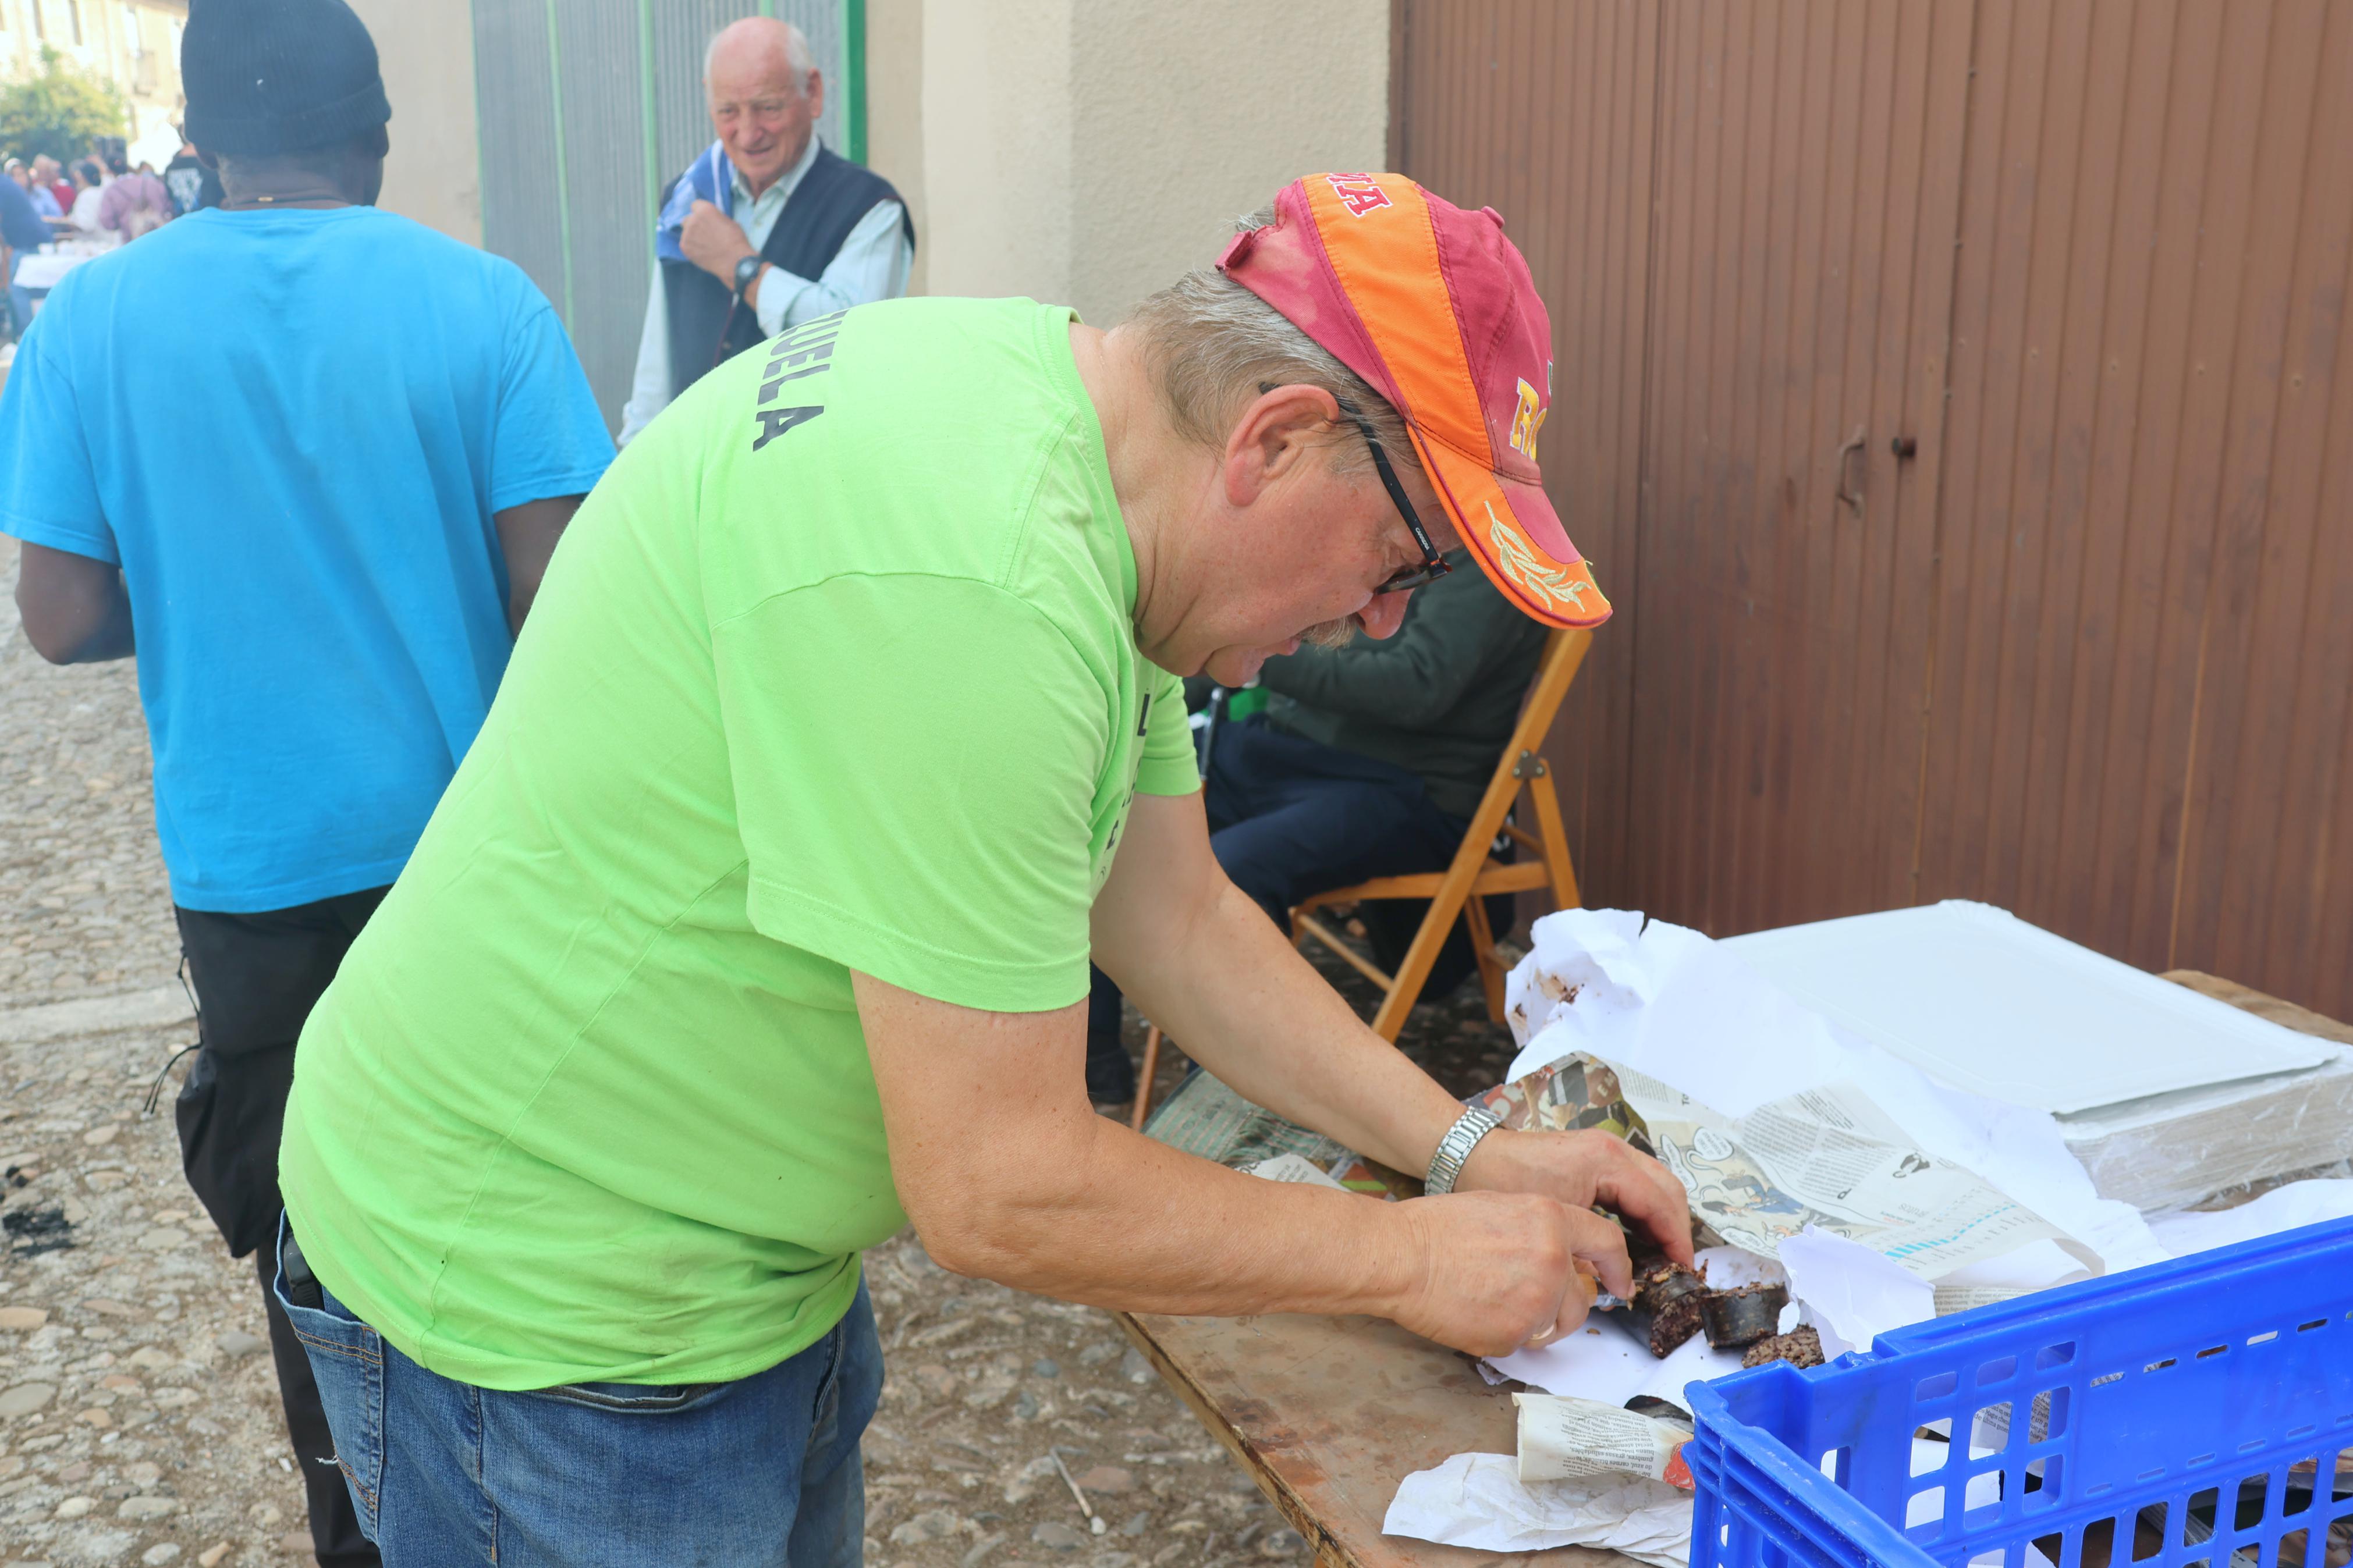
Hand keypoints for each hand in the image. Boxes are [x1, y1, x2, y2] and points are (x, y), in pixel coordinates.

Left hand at [680, 198, 754, 283]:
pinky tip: (702, 252)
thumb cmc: (736, 240)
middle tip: (704, 234)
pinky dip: (691, 247)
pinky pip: (685, 244)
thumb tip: (710, 219)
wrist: (735, 261)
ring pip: (685, 232)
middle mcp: (693, 219)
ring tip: (705, 246)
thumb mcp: (728, 221)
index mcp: (705, 209)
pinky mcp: (684, 247)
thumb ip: (715, 217)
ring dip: (692, 236)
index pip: (695, 205)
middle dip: (694, 224)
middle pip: (687, 219)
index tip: (705, 219)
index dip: (701, 212)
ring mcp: (687, 234)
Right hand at [1386, 1190, 1621, 1356]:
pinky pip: (1524, 1341)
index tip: (1618, 1282)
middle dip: (1563, 1305)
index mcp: (1551, 1219)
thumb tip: (1562, 1256)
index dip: (1616, 1266)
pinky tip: (1477, 1313)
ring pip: (1556, 1324)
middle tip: (1531, 1300)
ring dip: (1536, 1321)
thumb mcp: (1501, 1207)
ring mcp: (1537, 1299)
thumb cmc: (1438, 1228)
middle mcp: (1552, 1259)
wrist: (1401, 1256)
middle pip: (1582, 1298)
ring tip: (1494, 1302)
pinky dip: (1505, 1334)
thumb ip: (1542, 1230)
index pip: (1607, 1242)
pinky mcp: (1515, 1333)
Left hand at [1455, 1127, 1694, 1269]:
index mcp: (1607, 1161)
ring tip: (1662, 1255)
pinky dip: (1643, 1207)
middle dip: (1676, 1227)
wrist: (1472, 1156)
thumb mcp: (1554, 1222)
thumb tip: (1619, 1280)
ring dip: (1662, 1217)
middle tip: (1678, 1264)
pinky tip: (1637, 1236)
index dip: (1676, 1238)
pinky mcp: (1594, 1155)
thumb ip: (1591, 1251)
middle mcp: (1612, 1149)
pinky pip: (1634, 1181)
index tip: (1683, 1267)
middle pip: (1666, 1188)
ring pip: (1654, 1183)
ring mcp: (1604, 1148)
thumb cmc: (1504, 1183)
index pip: (1660, 1202)